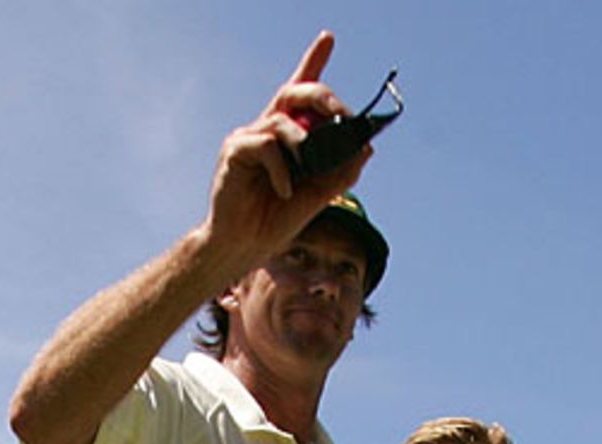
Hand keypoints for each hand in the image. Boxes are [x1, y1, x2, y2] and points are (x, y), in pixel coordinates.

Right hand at [203, 34, 371, 276]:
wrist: (243, 248)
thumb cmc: (274, 221)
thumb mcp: (317, 196)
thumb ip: (340, 173)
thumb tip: (366, 148)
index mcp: (287, 137)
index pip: (301, 92)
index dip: (313, 61)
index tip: (328, 37)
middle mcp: (267, 130)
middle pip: (295, 93)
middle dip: (322, 97)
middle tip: (341, 112)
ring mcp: (249, 138)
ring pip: (283, 119)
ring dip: (305, 143)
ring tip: (307, 171)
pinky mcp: (235, 152)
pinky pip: (267, 146)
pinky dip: (282, 170)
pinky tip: (285, 191)